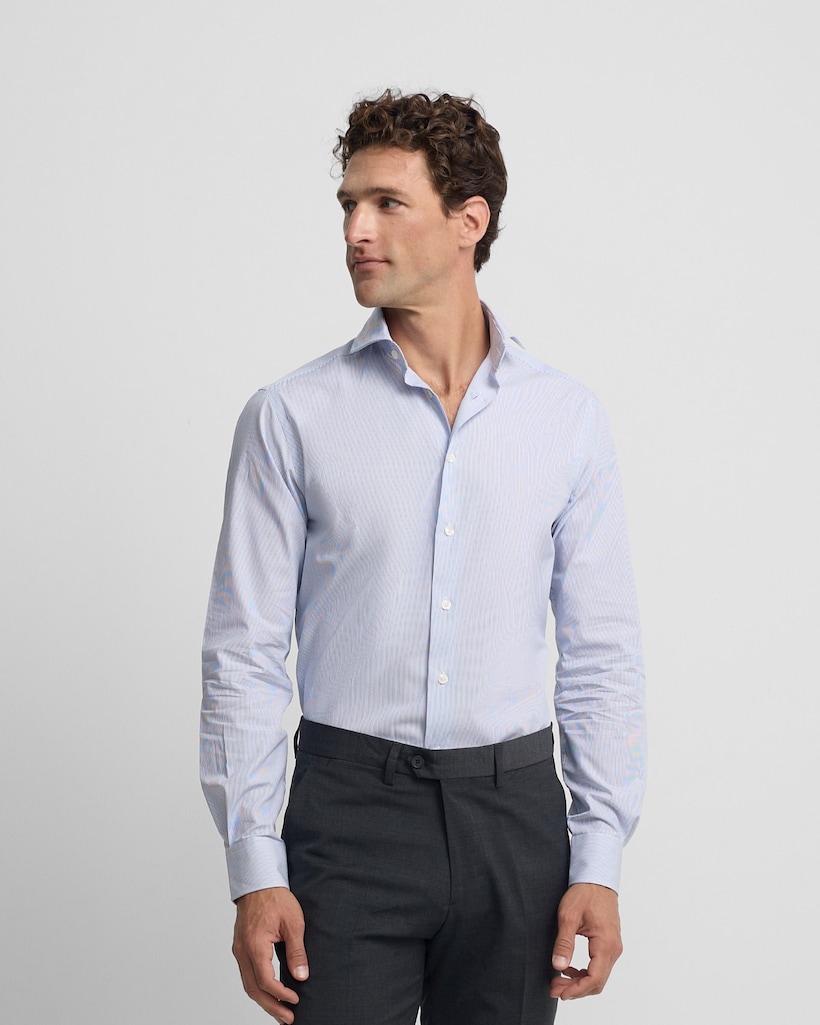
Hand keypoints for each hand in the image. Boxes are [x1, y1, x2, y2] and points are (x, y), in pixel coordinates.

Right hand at [232, 886, 308, 1022]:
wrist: (258, 882)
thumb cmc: (276, 898)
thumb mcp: (293, 923)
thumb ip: (297, 951)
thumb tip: (301, 976)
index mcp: (255, 945)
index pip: (265, 980)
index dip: (281, 994)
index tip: (296, 1000)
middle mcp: (242, 951)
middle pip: (254, 989)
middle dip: (271, 1006)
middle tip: (288, 1018)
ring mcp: (239, 950)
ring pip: (248, 984)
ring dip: (264, 1000)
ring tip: (280, 1011)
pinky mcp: (240, 947)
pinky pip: (246, 974)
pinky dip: (257, 988)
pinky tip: (269, 993)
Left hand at [550, 882, 622, 999]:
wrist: (596, 879)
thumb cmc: (584, 894)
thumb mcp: (568, 916)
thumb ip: (564, 942)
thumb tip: (558, 966)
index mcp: (605, 943)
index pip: (594, 978)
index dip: (577, 990)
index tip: (560, 992)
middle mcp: (614, 948)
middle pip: (597, 981)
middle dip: (576, 989)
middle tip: (554, 988)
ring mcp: (613, 947)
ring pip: (599, 976)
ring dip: (579, 982)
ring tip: (558, 980)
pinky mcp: (609, 944)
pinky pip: (599, 966)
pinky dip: (585, 973)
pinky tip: (569, 969)